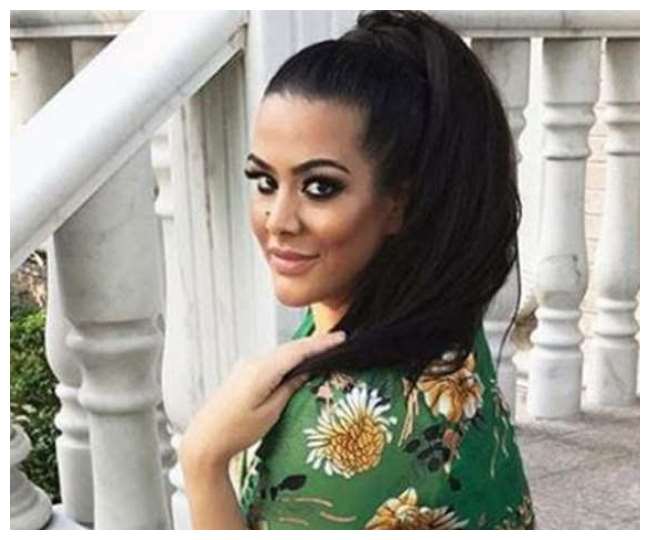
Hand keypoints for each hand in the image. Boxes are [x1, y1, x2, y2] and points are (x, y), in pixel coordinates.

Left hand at [179, 330, 346, 470]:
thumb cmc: (237, 431)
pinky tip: (299, 363)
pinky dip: (288, 359)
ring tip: (324, 350)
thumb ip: (289, 388)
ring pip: (280, 354)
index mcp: (261, 370)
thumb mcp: (270, 413)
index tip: (342, 338)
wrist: (204, 440)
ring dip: (301, 351)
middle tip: (339, 341)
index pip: (297, 351)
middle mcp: (253, 362)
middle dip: (314, 344)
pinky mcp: (243, 373)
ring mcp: (246, 366)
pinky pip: (271, 361)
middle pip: (289, 349)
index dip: (321, 344)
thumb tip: (306, 372)